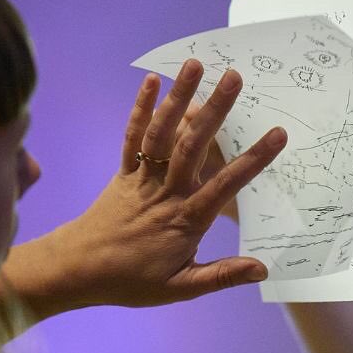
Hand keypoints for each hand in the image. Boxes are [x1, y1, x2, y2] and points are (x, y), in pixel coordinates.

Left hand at [16, 60, 286, 312]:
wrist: (76, 270)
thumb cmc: (131, 281)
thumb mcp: (180, 288)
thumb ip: (222, 276)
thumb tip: (263, 269)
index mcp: (184, 220)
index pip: (224, 186)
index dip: (252, 160)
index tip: (277, 134)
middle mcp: (164, 192)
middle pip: (192, 146)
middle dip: (215, 110)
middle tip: (234, 77)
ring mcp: (141, 178)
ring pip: (162, 133)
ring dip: (178, 97)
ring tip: (195, 64)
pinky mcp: (123, 172)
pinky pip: (132, 137)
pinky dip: (141, 109)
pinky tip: (152, 81)